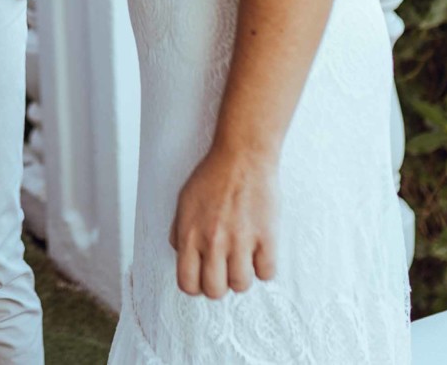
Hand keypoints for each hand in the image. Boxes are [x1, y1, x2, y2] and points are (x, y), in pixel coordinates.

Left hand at [170, 145, 278, 298]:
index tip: (203, 278)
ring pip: (241, 285)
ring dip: (242, 277)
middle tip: (224, 272)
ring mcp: (240, 240)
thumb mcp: (184, 202)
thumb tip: (180, 254)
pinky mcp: (266, 236)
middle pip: (215, 290)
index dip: (195, 286)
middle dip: (219, 285)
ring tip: (243, 260)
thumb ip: (179, 230)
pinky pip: (266, 272)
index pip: (187, 282)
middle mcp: (213, 241)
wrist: (242, 156)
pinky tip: (259, 253)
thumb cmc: (213, 176)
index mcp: (190, 234)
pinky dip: (264, 267)